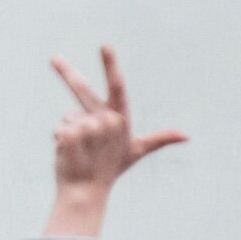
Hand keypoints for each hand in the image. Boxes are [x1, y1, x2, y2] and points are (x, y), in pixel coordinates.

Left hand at [45, 46, 185, 235]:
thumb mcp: (136, 152)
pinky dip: (60, 140)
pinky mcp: (69, 135)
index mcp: (119, 118)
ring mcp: (85, 128)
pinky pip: (60, 128)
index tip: (105, 45)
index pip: (117, 86)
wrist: (86, 194)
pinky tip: (70, 155)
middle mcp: (105, 120)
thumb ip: (158, 140)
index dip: (110, 65)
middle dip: (66, 72)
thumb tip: (188, 136)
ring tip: (81, 152)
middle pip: (82, 90)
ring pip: (69, 117)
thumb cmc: (111, 171)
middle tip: (53, 58)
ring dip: (70, 132)